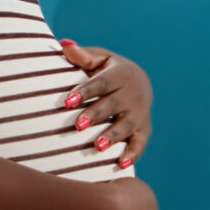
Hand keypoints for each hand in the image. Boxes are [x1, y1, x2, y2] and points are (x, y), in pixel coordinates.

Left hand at [60, 40, 152, 169]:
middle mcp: (133, 94)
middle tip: (78, 125)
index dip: (85, 92)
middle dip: (96, 115)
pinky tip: (120, 165)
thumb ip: (82, 56)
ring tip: (98, 146)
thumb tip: (64, 44)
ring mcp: (140, 113)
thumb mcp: (99, 60)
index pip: (101, 83)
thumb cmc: (110, 71)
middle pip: (113, 105)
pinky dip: (133, 154)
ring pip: (126, 125)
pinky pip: (140, 143)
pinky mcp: (144, 129)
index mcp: (121, 74)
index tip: (67, 101)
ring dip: (113, 136)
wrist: (140, 82)